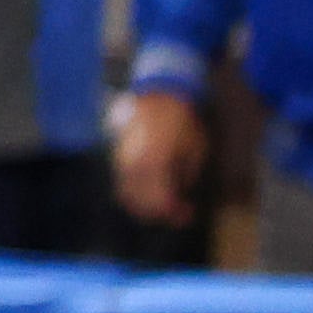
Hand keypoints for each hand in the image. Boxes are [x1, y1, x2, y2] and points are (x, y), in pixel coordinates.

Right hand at [107, 89, 196, 229]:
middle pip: (140, 203)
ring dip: (146, 206)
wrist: (159, 98)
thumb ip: (184, 178)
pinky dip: (136, 194)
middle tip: (180, 212)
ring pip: (127, 196)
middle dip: (161, 214)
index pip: (158, 201)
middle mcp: (133, 164)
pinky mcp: (118, 157)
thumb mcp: (195, 152)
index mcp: (154, 163)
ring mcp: (122, 161)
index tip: (189, 213)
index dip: (173, 213)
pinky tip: (155, 192)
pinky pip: (122, 184)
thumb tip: (179, 198)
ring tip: (168, 203)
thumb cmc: (183, 125)